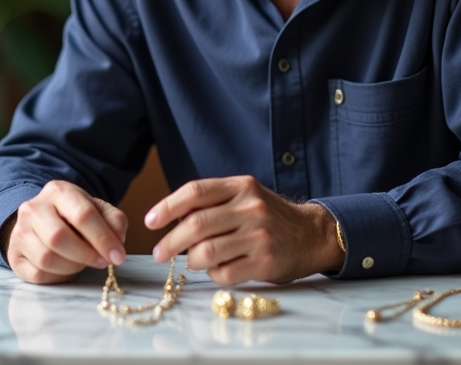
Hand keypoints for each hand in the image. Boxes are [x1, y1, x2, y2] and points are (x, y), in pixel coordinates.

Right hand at [3, 180, 128, 284]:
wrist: (43, 221)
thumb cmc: (75, 217)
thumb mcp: (98, 210)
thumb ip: (114, 222)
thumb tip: (116, 243)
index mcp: (58, 191)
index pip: (82, 215)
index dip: (103, 239)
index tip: (118, 257)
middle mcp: (33, 208)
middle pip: (59, 237)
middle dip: (86, 254)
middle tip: (102, 262)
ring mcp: (19, 232)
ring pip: (46, 258)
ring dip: (72, 267)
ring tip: (82, 263)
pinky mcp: (14, 256)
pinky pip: (37, 274)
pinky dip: (58, 277)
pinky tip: (65, 269)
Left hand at [144, 175, 344, 284]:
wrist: (310, 235)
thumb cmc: (266, 216)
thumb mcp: (243, 197)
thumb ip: (212, 203)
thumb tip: (170, 217)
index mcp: (240, 186)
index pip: (195, 192)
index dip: (167, 206)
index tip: (149, 221)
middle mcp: (250, 208)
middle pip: (196, 225)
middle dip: (169, 242)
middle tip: (158, 253)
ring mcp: (259, 236)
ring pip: (206, 252)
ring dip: (191, 261)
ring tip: (192, 261)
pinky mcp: (265, 262)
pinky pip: (223, 273)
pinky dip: (213, 274)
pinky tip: (218, 269)